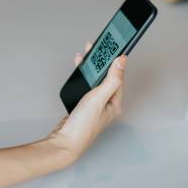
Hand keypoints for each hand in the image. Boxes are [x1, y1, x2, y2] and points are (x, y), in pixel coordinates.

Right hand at [46, 43, 126, 165]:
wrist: (64, 142)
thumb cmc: (83, 124)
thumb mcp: (99, 98)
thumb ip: (111, 79)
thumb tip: (122, 61)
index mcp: (116, 102)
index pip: (119, 76)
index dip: (115, 60)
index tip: (113, 46)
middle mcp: (108, 104)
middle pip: (108, 76)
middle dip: (102, 61)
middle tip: (97, 45)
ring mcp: (97, 105)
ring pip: (97, 80)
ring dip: (92, 66)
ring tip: (87, 52)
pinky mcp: (86, 106)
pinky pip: (88, 86)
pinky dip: (84, 75)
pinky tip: (80, 69)